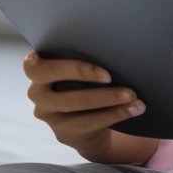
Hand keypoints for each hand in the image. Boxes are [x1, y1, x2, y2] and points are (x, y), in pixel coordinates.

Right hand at [23, 52, 156, 163]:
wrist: (79, 112)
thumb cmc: (81, 76)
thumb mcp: (75, 63)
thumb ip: (81, 53)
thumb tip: (118, 41)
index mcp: (37, 69)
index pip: (37, 68)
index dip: (72, 70)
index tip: (105, 74)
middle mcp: (37, 93)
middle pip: (63, 96)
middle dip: (99, 94)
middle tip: (128, 90)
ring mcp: (48, 115)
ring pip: (78, 112)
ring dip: (110, 105)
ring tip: (135, 100)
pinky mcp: (62, 131)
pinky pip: (88, 124)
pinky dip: (114, 115)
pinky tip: (133, 109)